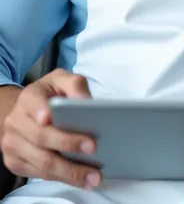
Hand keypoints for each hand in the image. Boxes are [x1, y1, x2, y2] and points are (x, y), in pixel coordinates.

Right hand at [1, 68, 101, 189]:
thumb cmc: (49, 95)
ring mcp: (13, 144)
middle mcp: (16, 121)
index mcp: (28, 97)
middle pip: (41, 137)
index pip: (33, 103)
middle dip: (68, 144)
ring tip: (93, 175)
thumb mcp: (62, 80)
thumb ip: (75, 84)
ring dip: (69, 171)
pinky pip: (40, 174)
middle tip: (92, 148)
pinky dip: (62, 178)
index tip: (50, 118)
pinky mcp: (15, 162)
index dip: (41, 111)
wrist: (25, 112)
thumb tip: (86, 102)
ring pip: (42, 162)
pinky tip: (81, 179)